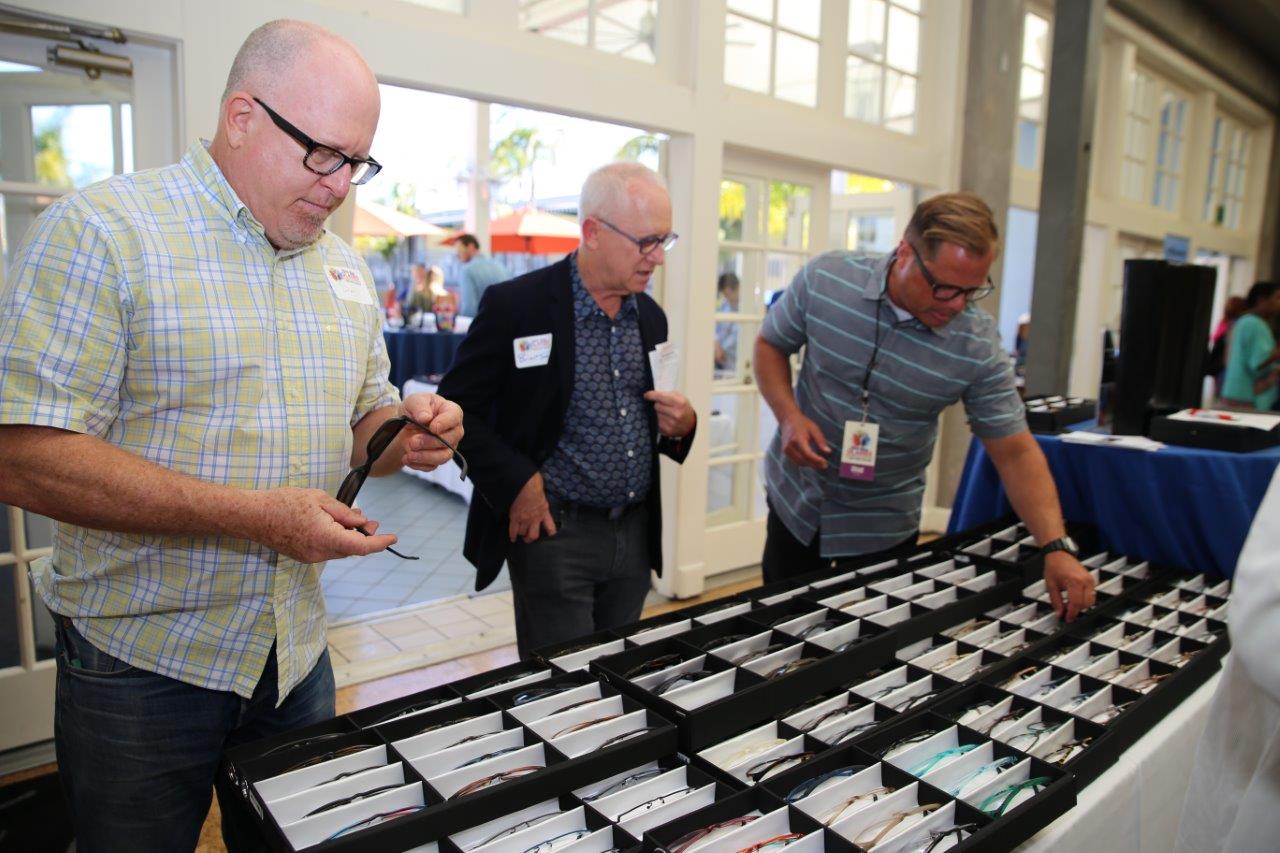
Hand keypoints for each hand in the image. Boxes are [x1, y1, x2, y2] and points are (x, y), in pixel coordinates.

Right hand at [243, 488, 398, 562]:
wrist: (252, 516)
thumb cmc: (283, 503)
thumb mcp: (319, 499)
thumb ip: (344, 512)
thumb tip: (361, 523)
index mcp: (325, 537)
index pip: (361, 547)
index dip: (380, 543)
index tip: (393, 538)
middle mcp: (319, 552)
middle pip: (352, 549)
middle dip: (365, 536)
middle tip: (370, 520)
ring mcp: (310, 557)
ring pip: (341, 550)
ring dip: (351, 536)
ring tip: (353, 517)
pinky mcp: (304, 556)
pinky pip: (328, 550)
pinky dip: (337, 539)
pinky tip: (336, 524)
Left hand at [400, 393, 463, 471]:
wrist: (405, 425)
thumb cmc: (415, 410)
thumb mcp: (414, 401)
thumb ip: (420, 406)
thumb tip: (425, 418)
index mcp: (451, 411)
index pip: (454, 417)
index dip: (444, 423)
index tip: (432, 427)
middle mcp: (454, 430)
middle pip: (449, 440)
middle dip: (430, 442)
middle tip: (413, 441)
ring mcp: (448, 446)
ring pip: (443, 457)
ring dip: (425, 457)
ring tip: (409, 454)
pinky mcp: (438, 459)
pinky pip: (432, 466)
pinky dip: (418, 464)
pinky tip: (407, 458)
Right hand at [508, 472, 556, 543]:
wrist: (525, 483)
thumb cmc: (533, 484)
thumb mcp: (542, 493)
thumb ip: (541, 500)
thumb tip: (539, 497)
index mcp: (544, 511)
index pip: (550, 527)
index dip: (550, 534)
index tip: (549, 536)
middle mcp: (535, 518)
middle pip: (534, 535)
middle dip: (530, 538)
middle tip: (528, 538)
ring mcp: (524, 519)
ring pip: (522, 533)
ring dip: (521, 534)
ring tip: (520, 534)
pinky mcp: (515, 517)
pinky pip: (513, 530)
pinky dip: (512, 535)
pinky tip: (512, 538)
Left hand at [643, 391, 695, 437]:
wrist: (690, 423)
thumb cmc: (683, 407)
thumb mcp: (679, 396)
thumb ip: (666, 394)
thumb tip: (650, 395)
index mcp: (680, 403)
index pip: (660, 397)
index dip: (651, 395)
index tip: (646, 395)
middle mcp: (676, 414)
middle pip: (656, 406)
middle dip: (657, 404)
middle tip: (662, 405)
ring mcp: (672, 424)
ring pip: (655, 415)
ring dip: (657, 413)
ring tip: (665, 413)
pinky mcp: (667, 431)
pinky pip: (656, 423)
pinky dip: (658, 420)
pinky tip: (664, 419)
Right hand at [779, 410, 830, 469]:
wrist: (788, 419)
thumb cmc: (802, 423)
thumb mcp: (814, 429)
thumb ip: (821, 441)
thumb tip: (828, 451)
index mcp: (797, 439)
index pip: (807, 454)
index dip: (816, 460)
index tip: (825, 463)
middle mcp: (790, 446)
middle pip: (803, 460)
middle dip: (815, 464)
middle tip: (825, 465)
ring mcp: (786, 449)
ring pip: (799, 462)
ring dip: (810, 464)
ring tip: (820, 464)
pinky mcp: (785, 451)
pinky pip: (796, 460)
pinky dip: (804, 462)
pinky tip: (812, 461)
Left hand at [1044, 552, 1095, 621]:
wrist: (1059, 555)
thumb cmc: (1054, 566)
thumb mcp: (1051, 585)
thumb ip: (1056, 601)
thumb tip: (1059, 614)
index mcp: (1075, 581)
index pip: (1076, 603)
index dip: (1072, 614)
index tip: (1067, 619)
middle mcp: (1085, 581)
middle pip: (1085, 604)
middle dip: (1076, 610)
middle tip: (1066, 613)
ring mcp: (1090, 580)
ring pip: (1091, 601)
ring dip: (1081, 606)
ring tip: (1069, 605)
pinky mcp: (1091, 580)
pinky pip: (1091, 595)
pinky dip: (1084, 600)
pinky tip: (1074, 599)